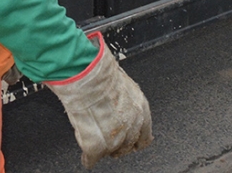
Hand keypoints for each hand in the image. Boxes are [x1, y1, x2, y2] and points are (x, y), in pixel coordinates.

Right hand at [47, 34, 151, 168]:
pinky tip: (87, 157)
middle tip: (111, 144)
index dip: (137, 140)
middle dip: (119, 146)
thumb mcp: (122, 85)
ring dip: (104, 150)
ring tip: (96, 146)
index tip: (134, 144)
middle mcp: (132, 123)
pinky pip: (93, 158)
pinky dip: (89, 159)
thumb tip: (119, 106)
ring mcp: (116, 137)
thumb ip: (125, 101)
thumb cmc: (100, 73)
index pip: (145, 134)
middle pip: (128, 145)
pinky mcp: (98, 145)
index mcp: (141, 107)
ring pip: (111, 152)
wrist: (87, 75)